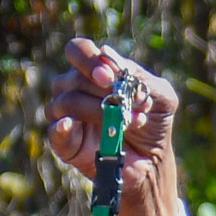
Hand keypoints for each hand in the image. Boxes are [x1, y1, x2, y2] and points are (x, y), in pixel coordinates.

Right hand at [46, 38, 180, 215]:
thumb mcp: (160, 96)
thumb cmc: (154, 125)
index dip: (88, 59)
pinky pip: (54, 132)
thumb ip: (139, 75)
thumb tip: (106, 53)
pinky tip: (74, 126)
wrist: (153, 164)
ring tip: (127, 123)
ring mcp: (69, 118)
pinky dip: (62, 128)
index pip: (78, 51)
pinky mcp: (67, 144)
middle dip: (96, 86)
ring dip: (95, 110)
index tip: (109, 76)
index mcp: (96, 74)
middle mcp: (77, 91)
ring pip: (64, 102)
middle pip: (70, 78)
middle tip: (116, 95)